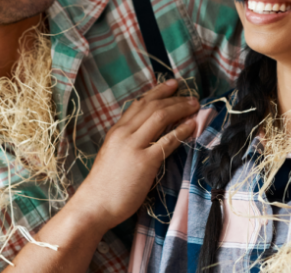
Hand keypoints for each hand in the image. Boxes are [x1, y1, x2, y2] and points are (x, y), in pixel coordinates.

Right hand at [69, 80, 197, 233]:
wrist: (94, 205)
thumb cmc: (104, 185)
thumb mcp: (112, 154)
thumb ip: (127, 141)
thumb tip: (147, 134)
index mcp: (116, 131)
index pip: (139, 104)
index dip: (158, 92)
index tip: (172, 85)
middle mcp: (125, 133)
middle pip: (152, 106)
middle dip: (174, 98)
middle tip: (191, 96)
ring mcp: (134, 146)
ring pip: (161, 117)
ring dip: (181, 109)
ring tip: (195, 106)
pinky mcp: (145, 161)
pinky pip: (168, 140)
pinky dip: (182, 130)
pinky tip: (192, 126)